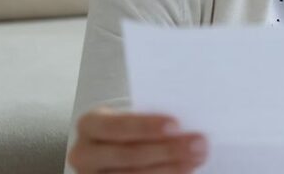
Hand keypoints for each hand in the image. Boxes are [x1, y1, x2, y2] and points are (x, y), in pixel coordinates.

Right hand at [67, 107, 207, 173]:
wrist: (112, 145)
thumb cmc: (128, 126)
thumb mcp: (132, 115)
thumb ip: (151, 116)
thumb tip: (189, 118)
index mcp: (90, 124)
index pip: (116, 126)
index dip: (146, 126)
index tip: (176, 124)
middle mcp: (85, 154)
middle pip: (128, 155)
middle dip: (167, 150)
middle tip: (198, 144)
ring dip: (170, 169)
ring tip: (196, 159)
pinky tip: (183, 171)